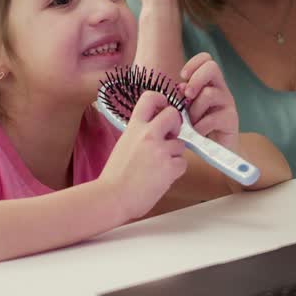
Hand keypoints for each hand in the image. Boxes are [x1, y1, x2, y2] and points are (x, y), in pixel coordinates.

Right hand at [100, 90, 187, 219]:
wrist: (112, 197)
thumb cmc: (115, 177)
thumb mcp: (123, 145)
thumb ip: (139, 135)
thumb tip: (154, 132)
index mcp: (134, 127)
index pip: (149, 98)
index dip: (161, 99)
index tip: (163, 107)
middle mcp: (148, 134)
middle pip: (173, 114)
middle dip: (176, 124)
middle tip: (170, 136)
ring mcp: (160, 150)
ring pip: (181, 144)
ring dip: (174, 154)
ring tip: (159, 167)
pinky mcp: (170, 167)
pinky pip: (182, 163)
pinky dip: (176, 171)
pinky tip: (162, 178)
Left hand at [179, 52, 239, 152]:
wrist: (215, 151)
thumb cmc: (197, 129)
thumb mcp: (186, 111)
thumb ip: (182, 98)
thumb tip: (179, 88)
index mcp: (209, 83)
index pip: (206, 59)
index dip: (193, 64)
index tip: (182, 77)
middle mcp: (220, 89)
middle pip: (212, 67)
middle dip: (195, 79)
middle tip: (187, 95)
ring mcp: (227, 103)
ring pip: (208, 93)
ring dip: (194, 110)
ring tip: (191, 123)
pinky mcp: (231, 119)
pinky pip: (212, 117)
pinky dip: (200, 127)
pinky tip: (198, 133)